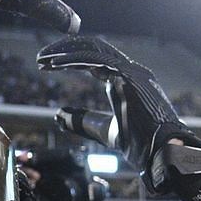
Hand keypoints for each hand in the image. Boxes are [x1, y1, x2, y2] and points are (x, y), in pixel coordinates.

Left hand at [39, 35, 193, 187]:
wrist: (160, 152)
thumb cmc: (139, 143)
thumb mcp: (102, 130)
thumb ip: (82, 121)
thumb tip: (57, 116)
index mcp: (127, 79)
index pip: (95, 59)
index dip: (70, 59)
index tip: (46, 66)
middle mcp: (131, 70)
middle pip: (93, 48)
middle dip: (65, 49)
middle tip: (40, 58)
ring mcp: (132, 71)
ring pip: (94, 49)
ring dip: (65, 52)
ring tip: (43, 60)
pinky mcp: (128, 76)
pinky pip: (96, 60)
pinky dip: (74, 60)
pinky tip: (55, 66)